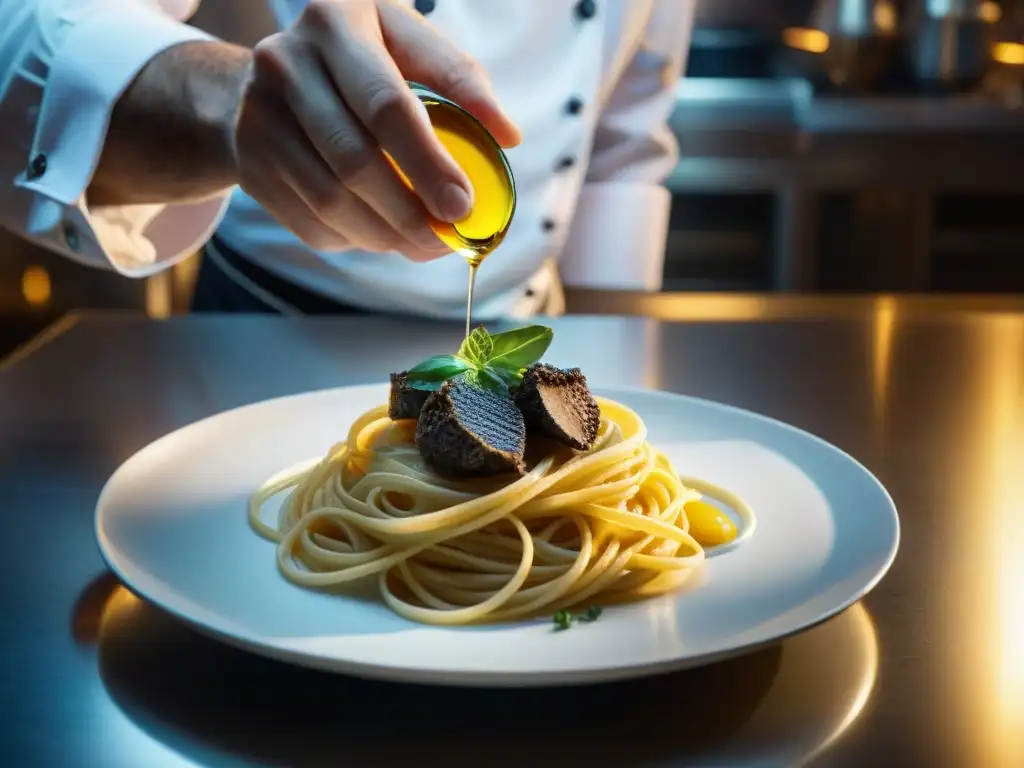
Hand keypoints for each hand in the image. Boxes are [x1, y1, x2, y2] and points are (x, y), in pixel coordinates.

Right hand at [233, 0, 520, 259]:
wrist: (269, 78)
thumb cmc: (363, 61)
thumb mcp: (408, 44)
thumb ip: (460, 80)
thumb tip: (507, 136)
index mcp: (335, 22)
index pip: (386, 104)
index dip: (428, 163)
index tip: (463, 206)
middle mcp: (284, 63)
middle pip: (354, 160)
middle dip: (409, 211)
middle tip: (446, 237)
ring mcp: (257, 116)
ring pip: (329, 199)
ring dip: (384, 234)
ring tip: (421, 242)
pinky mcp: (249, 162)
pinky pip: (308, 220)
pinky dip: (353, 239)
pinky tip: (382, 236)